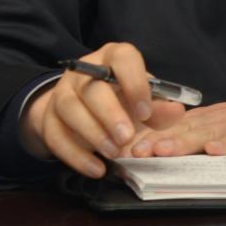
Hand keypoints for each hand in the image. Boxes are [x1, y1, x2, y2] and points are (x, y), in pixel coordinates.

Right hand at [20, 42, 186, 177]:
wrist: (85, 106)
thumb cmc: (122, 98)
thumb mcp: (143, 100)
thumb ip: (159, 107)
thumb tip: (176, 111)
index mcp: (113, 57)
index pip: (122, 58)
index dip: (135, 83)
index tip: (145, 111)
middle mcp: (84, 70)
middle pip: (92, 87)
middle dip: (110, 114)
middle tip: (127, 137)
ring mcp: (62, 91)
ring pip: (69, 108)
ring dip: (92, 133)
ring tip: (114, 153)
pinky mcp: (48, 116)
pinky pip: (55, 136)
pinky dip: (76, 156)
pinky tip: (97, 169)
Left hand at [126, 88, 225, 157]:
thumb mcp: (222, 130)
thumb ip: (198, 139)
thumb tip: (164, 156)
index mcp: (204, 120)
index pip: (171, 129)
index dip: (148, 138)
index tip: (125, 152)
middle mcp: (215, 119)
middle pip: (182, 129)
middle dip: (157, 140)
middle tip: (134, 153)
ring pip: (205, 133)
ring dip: (183, 142)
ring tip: (164, 151)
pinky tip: (216, 152)